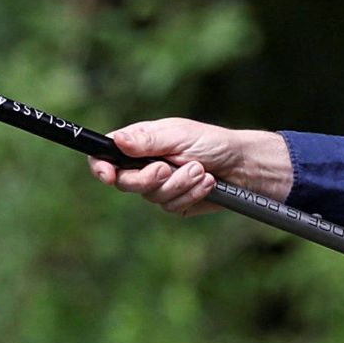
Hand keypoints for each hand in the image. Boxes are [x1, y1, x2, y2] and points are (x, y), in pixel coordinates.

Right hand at [91, 118, 292, 212]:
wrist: (242, 166)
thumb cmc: (212, 143)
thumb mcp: (180, 135)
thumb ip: (148, 140)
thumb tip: (118, 140)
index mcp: (140, 142)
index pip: (105, 155)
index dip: (100, 167)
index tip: (108, 175)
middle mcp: (144, 164)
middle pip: (124, 182)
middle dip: (147, 179)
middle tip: (166, 169)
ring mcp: (159, 185)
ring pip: (151, 197)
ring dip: (179, 185)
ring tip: (200, 170)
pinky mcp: (174, 202)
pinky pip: (171, 207)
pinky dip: (190, 195)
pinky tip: (206, 183)